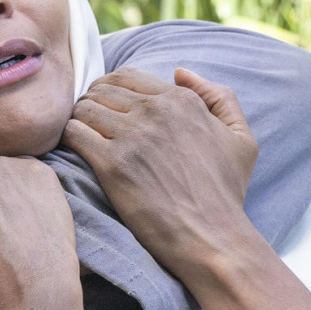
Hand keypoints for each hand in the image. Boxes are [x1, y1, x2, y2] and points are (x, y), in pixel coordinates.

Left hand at [61, 66, 260, 280]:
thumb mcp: (241, 138)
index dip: (110, 89)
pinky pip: (74, 133)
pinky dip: (69, 138)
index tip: (106, 109)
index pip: (128, 76)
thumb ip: (219, 97)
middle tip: (90, 124)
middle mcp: (156, 112)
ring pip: (85, 108)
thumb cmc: (226, 193)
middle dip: (92, 103)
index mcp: (182, 101)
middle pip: (102, 89)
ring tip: (83, 138)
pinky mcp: (112, 165)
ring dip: (79, 121)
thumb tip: (180, 72)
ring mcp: (133, 136)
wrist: (212, 238)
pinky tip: (76, 152)